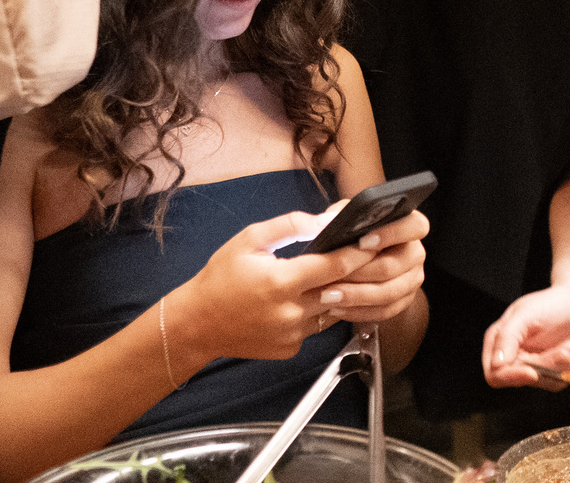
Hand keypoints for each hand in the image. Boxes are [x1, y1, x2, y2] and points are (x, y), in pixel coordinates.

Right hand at [164, 205, 377, 365]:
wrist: (196, 324)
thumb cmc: (220, 277)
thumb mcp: (249, 240)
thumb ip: (289, 227)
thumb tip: (323, 221)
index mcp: (282, 282)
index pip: (336, 266)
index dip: (359, 252)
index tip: (374, 240)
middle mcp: (292, 312)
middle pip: (340, 289)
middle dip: (356, 271)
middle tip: (368, 254)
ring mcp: (292, 334)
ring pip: (331, 310)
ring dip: (337, 293)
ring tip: (336, 275)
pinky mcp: (290, 349)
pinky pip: (315, 327)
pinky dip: (316, 312)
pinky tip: (305, 300)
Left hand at [319, 209, 429, 324]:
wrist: (361, 257)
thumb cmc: (354, 231)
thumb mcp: (349, 215)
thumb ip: (339, 215)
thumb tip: (323, 223)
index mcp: (410, 225)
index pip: (415, 226)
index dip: (391, 234)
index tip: (362, 242)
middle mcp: (416, 253)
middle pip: (394, 266)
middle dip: (360, 273)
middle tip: (332, 276)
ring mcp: (413, 279)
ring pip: (388, 293)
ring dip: (356, 296)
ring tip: (327, 296)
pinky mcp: (404, 301)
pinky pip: (384, 311)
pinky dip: (358, 312)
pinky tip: (335, 309)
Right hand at [482, 281, 569, 387]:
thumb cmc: (552, 303)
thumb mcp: (525, 312)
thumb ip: (507, 336)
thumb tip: (496, 364)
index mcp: (501, 343)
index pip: (495, 373)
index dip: (511, 376)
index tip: (531, 371)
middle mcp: (517, 358)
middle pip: (522, 379)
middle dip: (545, 366)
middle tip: (562, 352)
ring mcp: (536, 367)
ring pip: (544, 382)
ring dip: (561, 366)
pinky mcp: (555, 372)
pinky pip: (561, 380)